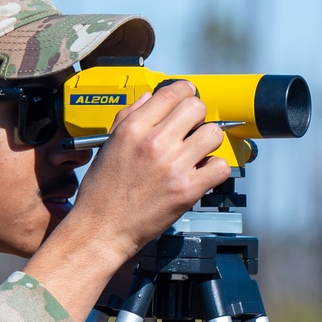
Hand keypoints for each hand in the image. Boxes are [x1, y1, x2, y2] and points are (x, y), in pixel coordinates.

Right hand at [73, 80, 230, 261]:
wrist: (102, 229)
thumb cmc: (101, 192)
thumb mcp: (108, 145)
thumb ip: (128, 117)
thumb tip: (149, 98)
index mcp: (133, 129)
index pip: (172, 92)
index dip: (184, 92)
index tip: (186, 99)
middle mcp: (154, 143)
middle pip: (197, 107)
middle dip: (197, 116)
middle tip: (191, 128)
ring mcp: (173, 167)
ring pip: (213, 133)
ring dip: (208, 140)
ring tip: (197, 151)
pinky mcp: (187, 191)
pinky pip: (220, 167)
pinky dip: (215, 169)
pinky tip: (202, 172)